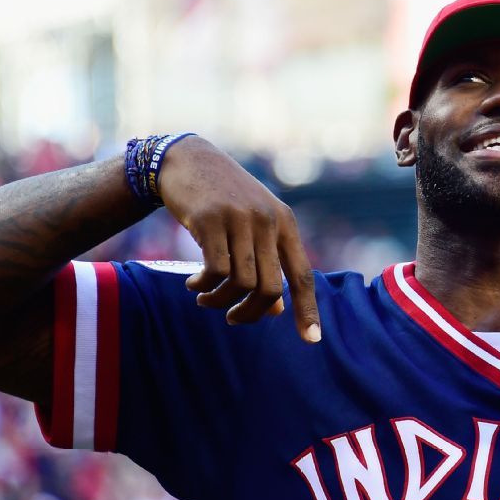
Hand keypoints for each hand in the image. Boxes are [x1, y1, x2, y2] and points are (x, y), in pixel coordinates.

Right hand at [158, 136, 320, 342]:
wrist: (186, 159)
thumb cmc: (223, 199)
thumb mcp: (253, 228)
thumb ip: (268, 264)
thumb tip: (277, 311)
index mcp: (285, 224)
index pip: (303, 275)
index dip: (307, 310)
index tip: (312, 340)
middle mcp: (268, 221)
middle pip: (270, 288)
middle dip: (251, 314)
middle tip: (232, 318)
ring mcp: (240, 219)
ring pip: (241, 283)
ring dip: (221, 301)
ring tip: (205, 299)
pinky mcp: (210, 219)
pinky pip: (215, 270)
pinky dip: (204, 286)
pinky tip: (194, 284)